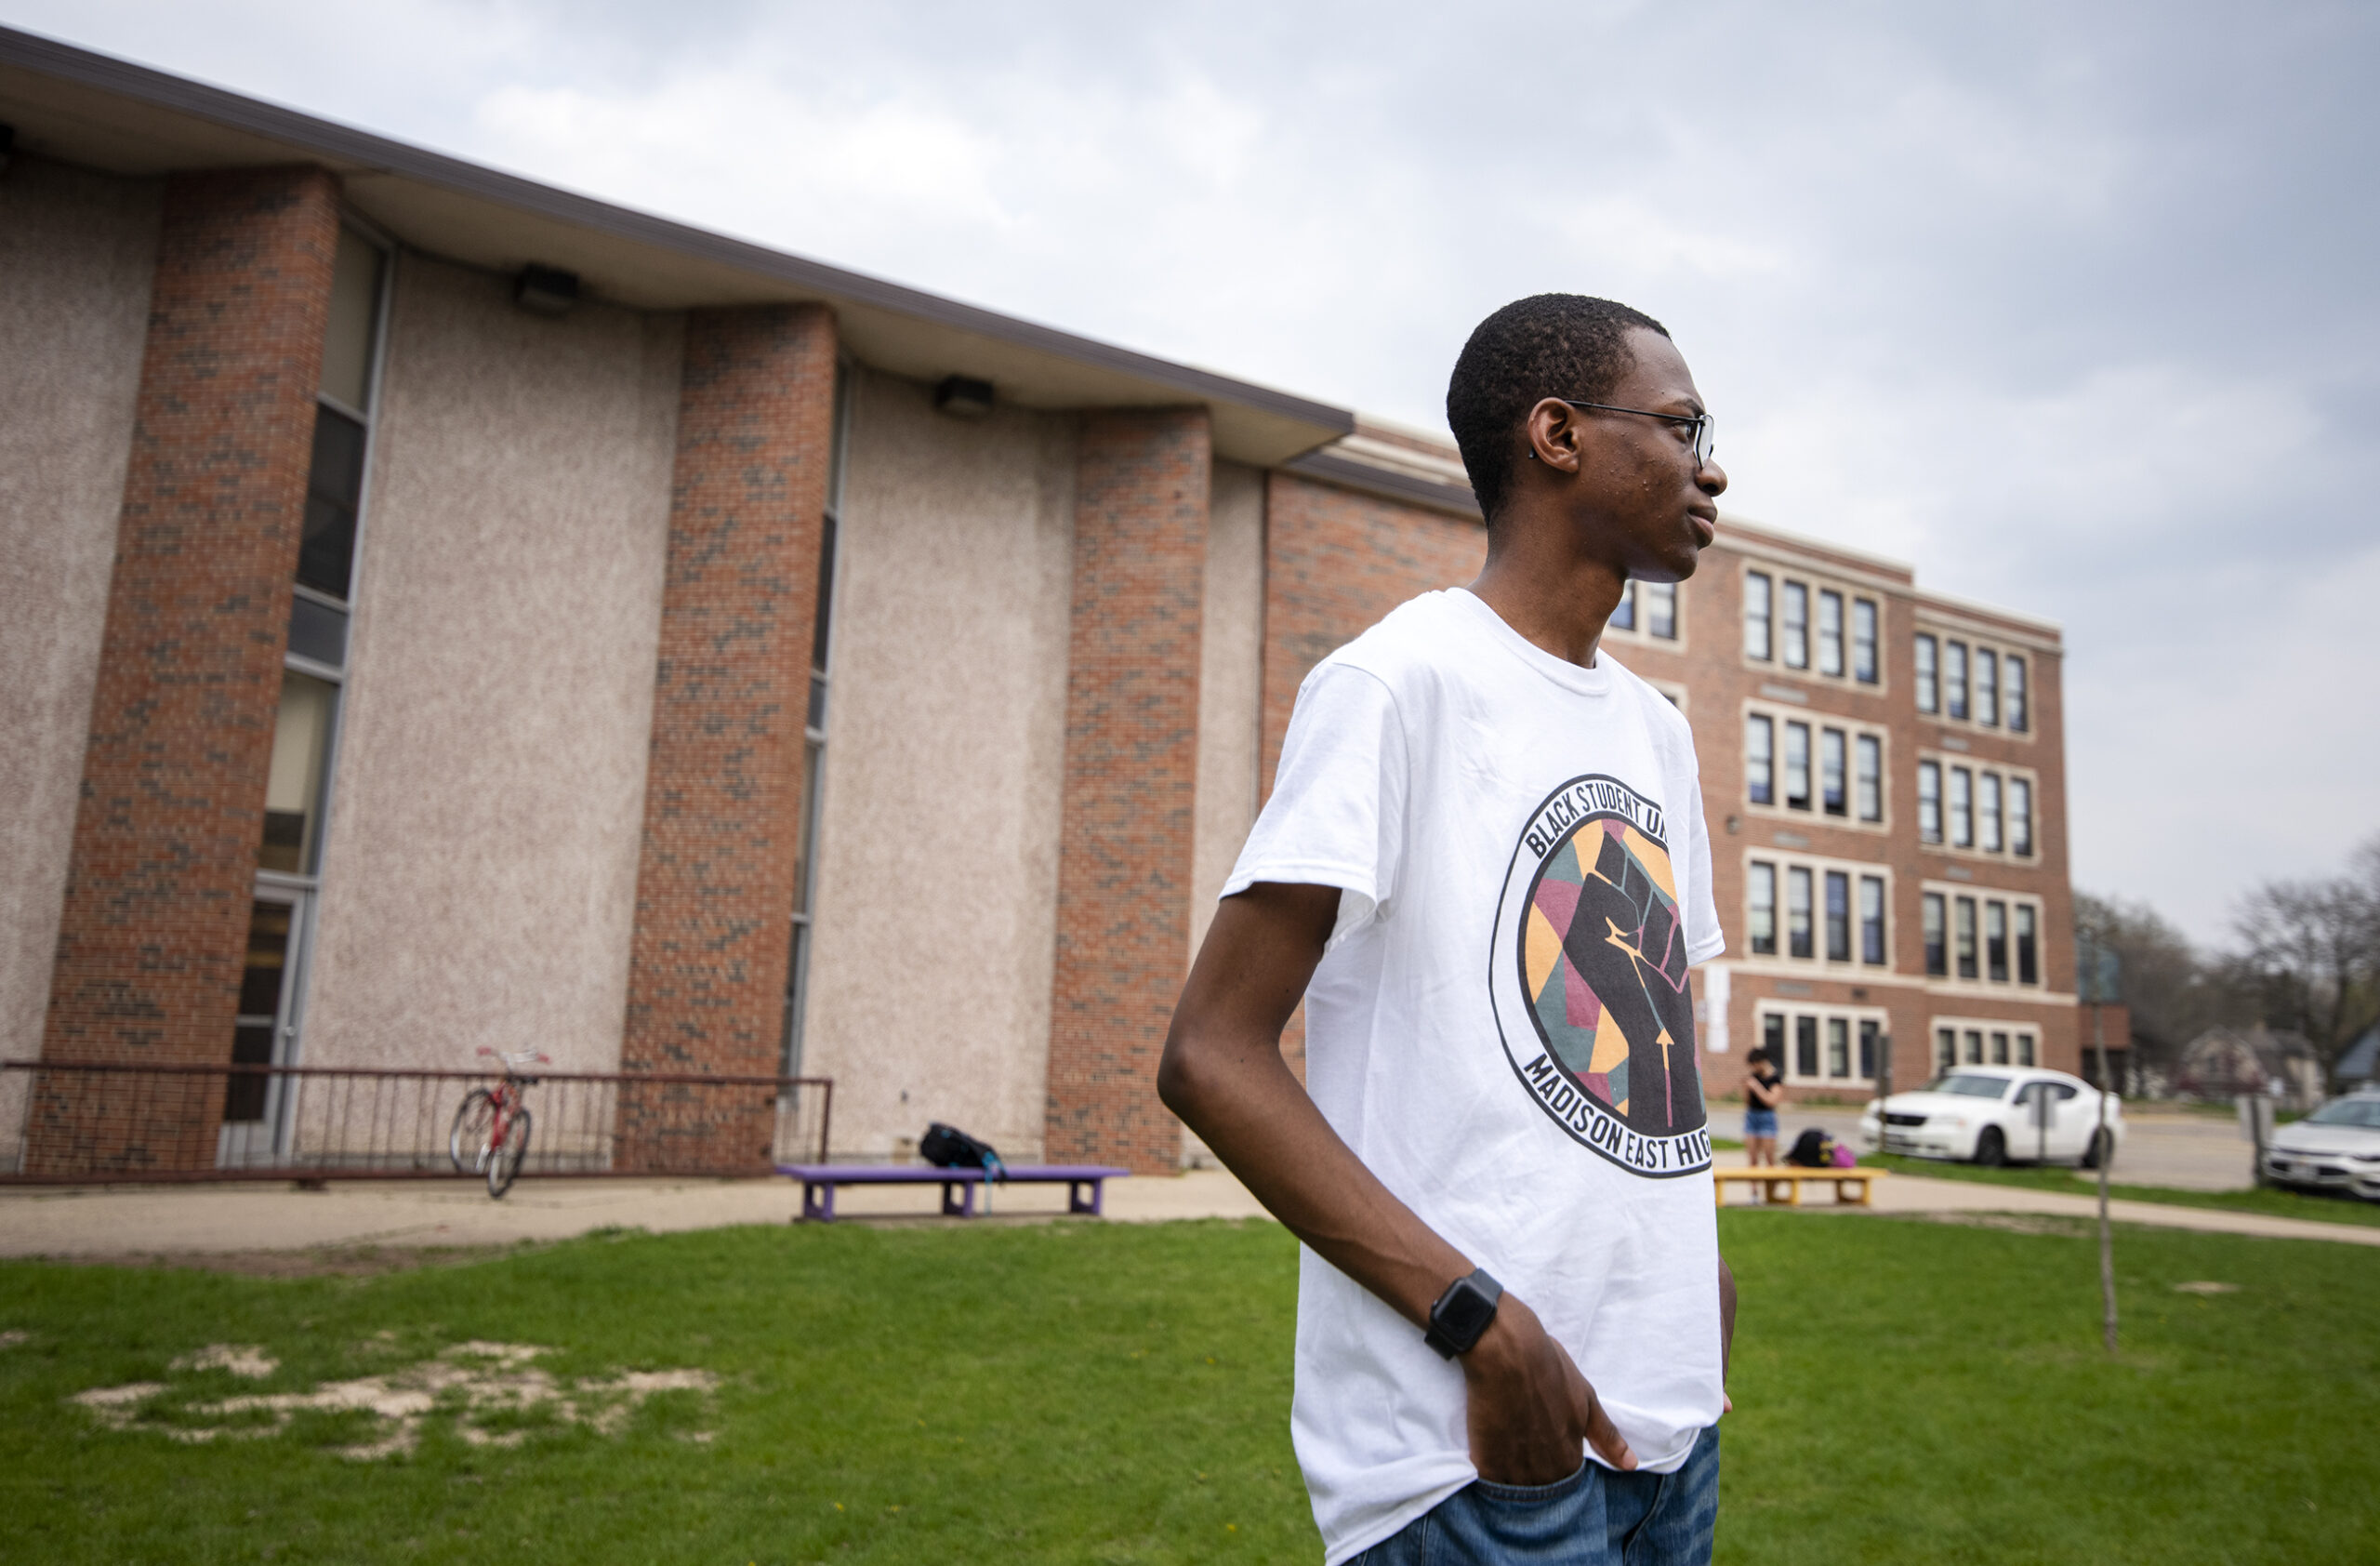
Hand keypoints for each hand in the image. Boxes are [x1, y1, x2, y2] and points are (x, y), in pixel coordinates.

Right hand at [1461, 1294, 1634, 1484]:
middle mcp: (1546, 1469)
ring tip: (1506, 1441)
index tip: (1544, 1438)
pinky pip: (1490, 1481)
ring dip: (1512, 1473)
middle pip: (1541, 1486)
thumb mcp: (1586, 1399)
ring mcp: (1516, 1467)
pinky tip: (1489, 1445)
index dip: (1554, 1458)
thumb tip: (1632, 1465)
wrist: (1508, 1350)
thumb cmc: (1549, 1368)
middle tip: (1523, 1435)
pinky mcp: (1487, 1461)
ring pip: (1516, 1488)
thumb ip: (1607, 1437)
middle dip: (1534, 1469)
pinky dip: (1490, 1469)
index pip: (1567, 1478)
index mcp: (1571, 1455)